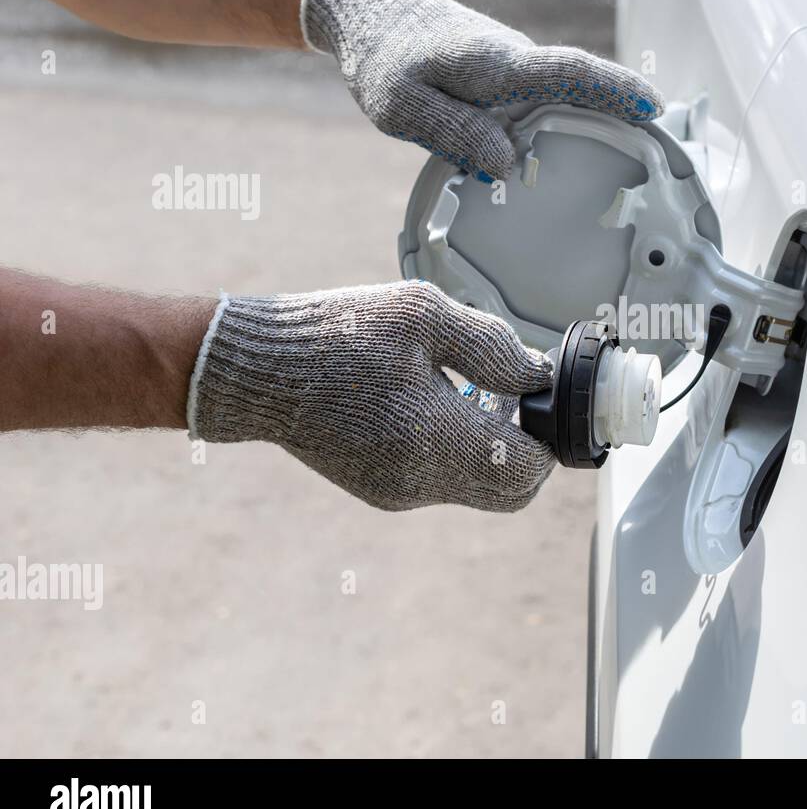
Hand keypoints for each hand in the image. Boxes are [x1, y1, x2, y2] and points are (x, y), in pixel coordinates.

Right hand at [189, 280, 554, 512]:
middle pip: (512, 492)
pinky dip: (457, 454)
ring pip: (479, 490)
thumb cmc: (335, 334)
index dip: (547, 436)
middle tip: (514, 399)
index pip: (527, 469)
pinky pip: (444, 484)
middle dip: (526, 450)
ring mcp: (399, 493)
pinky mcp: (382, 492)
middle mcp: (419, 481)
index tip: (540, 399)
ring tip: (467, 394)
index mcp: (433, 439)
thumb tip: (538, 375)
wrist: (256, 370)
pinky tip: (432, 406)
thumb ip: (492, 347)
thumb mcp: (422, 315)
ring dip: (491, 451)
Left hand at [302, 0, 664, 181]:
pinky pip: (544, 105)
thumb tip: (509, 163)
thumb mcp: (402, 107)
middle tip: (665, 150)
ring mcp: (514, 71)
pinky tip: (572, 159)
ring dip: (597, 124)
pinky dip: (564, 125)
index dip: (613, 90)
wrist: (371, 14)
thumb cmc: (383, 60)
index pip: (568, 72)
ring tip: (632, 163)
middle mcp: (514, 63)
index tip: (653, 106)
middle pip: (581, 88)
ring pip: (562, 100)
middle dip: (625, 113)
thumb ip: (456, 133)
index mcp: (495, 65)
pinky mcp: (506, 82)